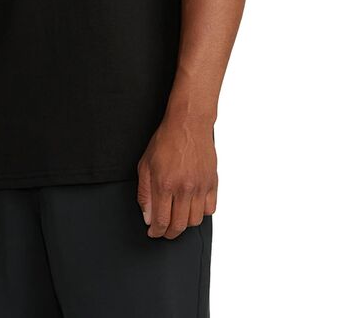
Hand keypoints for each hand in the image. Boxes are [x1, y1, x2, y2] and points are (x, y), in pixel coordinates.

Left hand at [136, 116, 216, 238]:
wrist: (188, 124)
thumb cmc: (165, 140)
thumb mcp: (145, 164)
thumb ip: (145, 193)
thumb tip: (147, 216)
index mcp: (165, 184)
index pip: (161, 220)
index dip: (156, 232)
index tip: (153, 233)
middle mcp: (184, 188)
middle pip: (179, 225)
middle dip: (169, 233)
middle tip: (164, 231)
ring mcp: (200, 186)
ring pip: (195, 221)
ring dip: (185, 224)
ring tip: (177, 218)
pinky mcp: (212, 182)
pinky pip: (210, 209)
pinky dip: (201, 213)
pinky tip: (192, 207)